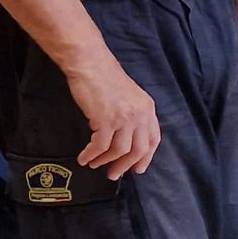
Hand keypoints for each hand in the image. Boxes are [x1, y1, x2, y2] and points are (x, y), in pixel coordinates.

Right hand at [67, 54, 161, 179]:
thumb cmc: (104, 78)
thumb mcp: (129, 96)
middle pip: (138, 150)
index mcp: (148, 108)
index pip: (154, 139)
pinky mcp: (105, 119)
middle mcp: (140, 114)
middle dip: (125, 166)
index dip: (146, 157)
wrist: (90, 63)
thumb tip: (126, 139)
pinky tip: (84, 158)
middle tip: (113, 175)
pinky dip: (91, 155)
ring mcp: (124, 117)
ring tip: (94, 164)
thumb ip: (132, 115)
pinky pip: (100, 146)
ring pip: (119, 150)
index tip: (138, 169)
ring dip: (106, 161)